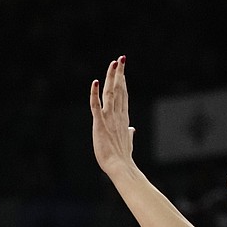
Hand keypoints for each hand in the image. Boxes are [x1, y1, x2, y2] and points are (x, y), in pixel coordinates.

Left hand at [89, 56, 134, 176]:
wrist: (120, 167)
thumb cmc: (122, 158)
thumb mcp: (127, 142)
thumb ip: (129, 134)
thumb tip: (132, 130)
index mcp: (123, 118)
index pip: (123, 95)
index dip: (123, 81)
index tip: (122, 70)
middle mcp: (117, 115)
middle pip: (119, 90)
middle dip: (120, 73)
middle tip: (121, 58)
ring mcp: (109, 118)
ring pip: (110, 93)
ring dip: (112, 77)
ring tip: (114, 63)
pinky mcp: (99, 124)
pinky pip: (96, 105)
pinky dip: (95, 93)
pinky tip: (95, 82)